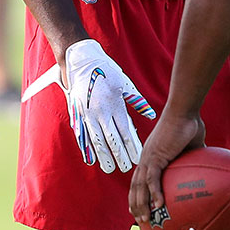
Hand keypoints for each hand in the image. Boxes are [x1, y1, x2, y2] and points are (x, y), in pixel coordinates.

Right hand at [63, 39, 156, 173]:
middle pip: (111, 139)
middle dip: (119, 155)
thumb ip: (137, 101)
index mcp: (114, 104)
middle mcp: (100, 112)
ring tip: (109, 168)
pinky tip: (91, 159)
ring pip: (96, 140)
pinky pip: (82, 135)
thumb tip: (151, 115)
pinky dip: (86, 148)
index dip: (132, 146)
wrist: (81, 61)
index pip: (125, 131)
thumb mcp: (124, 83)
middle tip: (126, 168)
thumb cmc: (106, 71)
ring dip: (103, 156)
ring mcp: (87, 114)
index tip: (138, 158)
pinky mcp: (77, 114)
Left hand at [128, 112, 204, 224]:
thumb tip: (209, 170)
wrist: (185, 111)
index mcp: (152, 156)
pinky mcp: (156, 156)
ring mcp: (149, 157)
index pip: (140, 179)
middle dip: (135, 204)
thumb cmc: (190, 124)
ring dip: (141, 204)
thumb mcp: (193, 147)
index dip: (138, 194)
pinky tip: (159, 205)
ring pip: (140, 185)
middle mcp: (146, 158)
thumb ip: (195, 159)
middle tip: (139, 221)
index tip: (139, 207)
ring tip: (145, 219)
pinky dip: (154, 193)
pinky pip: (153, 179)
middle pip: (136, 186)